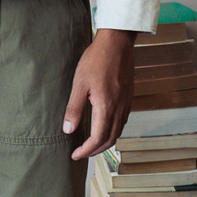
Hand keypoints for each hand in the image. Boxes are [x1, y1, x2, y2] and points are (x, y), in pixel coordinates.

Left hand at [62, 28, 135, 159]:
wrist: (117, 42)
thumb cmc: (97, 59)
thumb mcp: (79, 83)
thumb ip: (74, 108)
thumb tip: (68, 129)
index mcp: (107, 107)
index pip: (98, 138)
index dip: (86, 150)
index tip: (75, 154)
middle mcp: (119, 108)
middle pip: (110, 139)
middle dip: (96, 150)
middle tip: (82, 153)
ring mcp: (126, 103)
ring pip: (118, 131)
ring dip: (105, 142)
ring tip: (91, 144)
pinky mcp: (128, 98)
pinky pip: (122, 122)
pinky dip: (113, 131)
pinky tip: (103, 127)